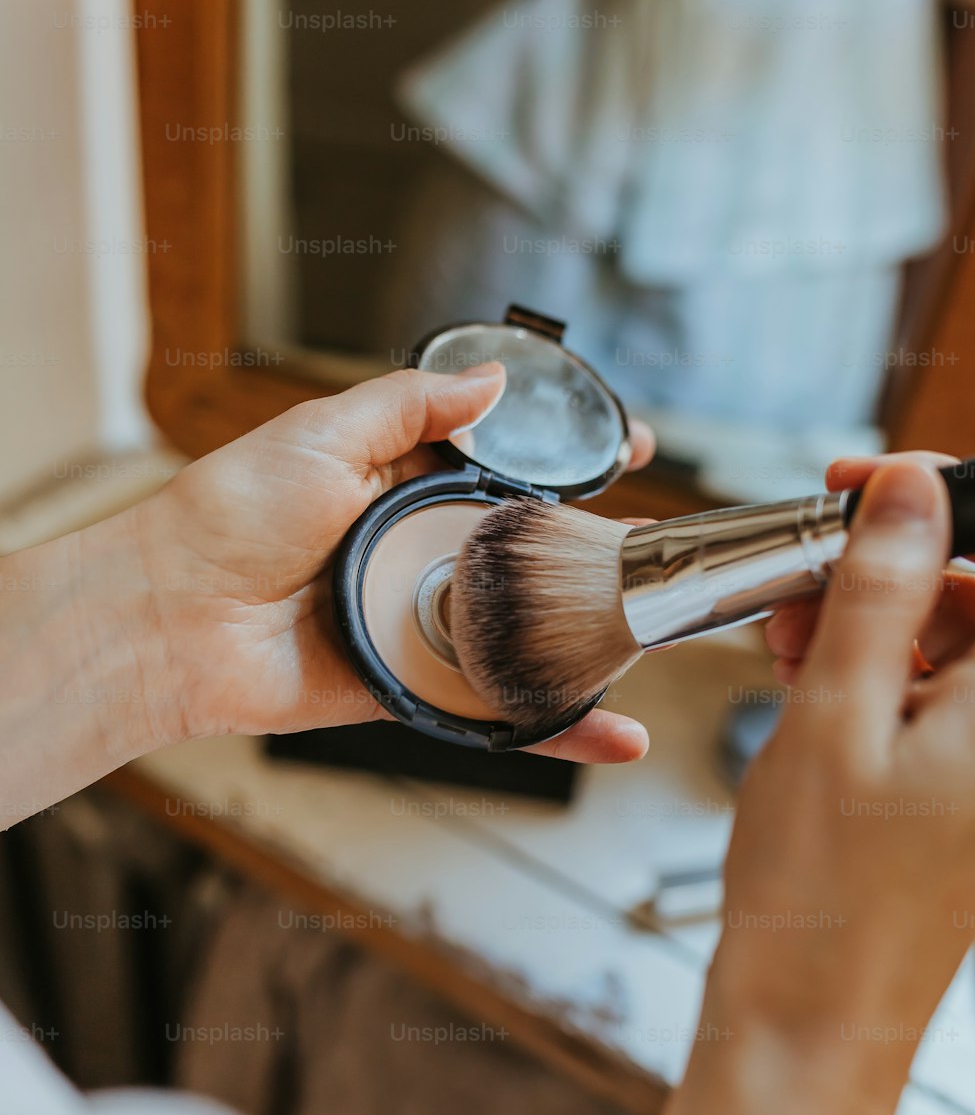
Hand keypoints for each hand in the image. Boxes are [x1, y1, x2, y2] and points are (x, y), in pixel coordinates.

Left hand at [131, 366, 652, 763]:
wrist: (173, 616)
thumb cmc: (230, 516)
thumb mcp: (322, 433)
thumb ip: (411, 407)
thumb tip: (494, 380)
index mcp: (406, 483)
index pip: (508, 466)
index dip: (567, 459)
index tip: (624, 447)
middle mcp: (422, 551)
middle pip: (531, 549)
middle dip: (601, 546)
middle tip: (662, 547)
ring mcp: (423, 621)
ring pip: (525, 630)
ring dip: (596, 635)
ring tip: (661, 624)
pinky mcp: (416, 687)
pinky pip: (494, 707)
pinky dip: (556, 727)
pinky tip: (619, 733)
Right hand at [710, 456, 974, 1095]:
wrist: (810, 1019)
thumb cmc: (823, 889)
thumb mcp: (837, 713)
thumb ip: (883, 590)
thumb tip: (912, 488)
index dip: (952, 506)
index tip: (873, 486)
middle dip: (892, 562)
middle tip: (806, 565)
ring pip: (947, 642)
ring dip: (868, 616)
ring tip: (786, 632)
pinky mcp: (958, 789)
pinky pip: (926, 695)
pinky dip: (868, 670)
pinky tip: (803, 672)